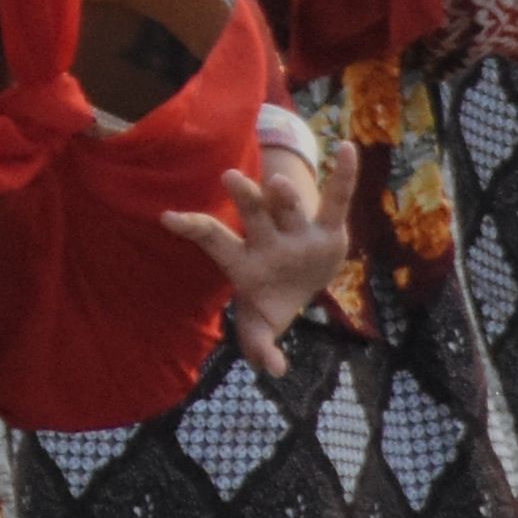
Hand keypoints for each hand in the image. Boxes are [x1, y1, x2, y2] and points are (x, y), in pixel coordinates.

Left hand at [168, 151, 354, 380]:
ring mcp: (295, 228)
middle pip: (252, 213)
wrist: (302, 282)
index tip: (167, 216)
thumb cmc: (270, 300)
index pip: (213, 238)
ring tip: (279, 183)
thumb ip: (261, 344)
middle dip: (245, 197)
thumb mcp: (261, 325)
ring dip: (284, 195)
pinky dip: (345, 177)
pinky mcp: (328, 228)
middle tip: (230, 178)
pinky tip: (349, 148)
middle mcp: (266, 236)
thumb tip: (274, 369)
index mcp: (242, 258)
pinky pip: (337, 199)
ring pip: (287, 205)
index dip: (192, 226)